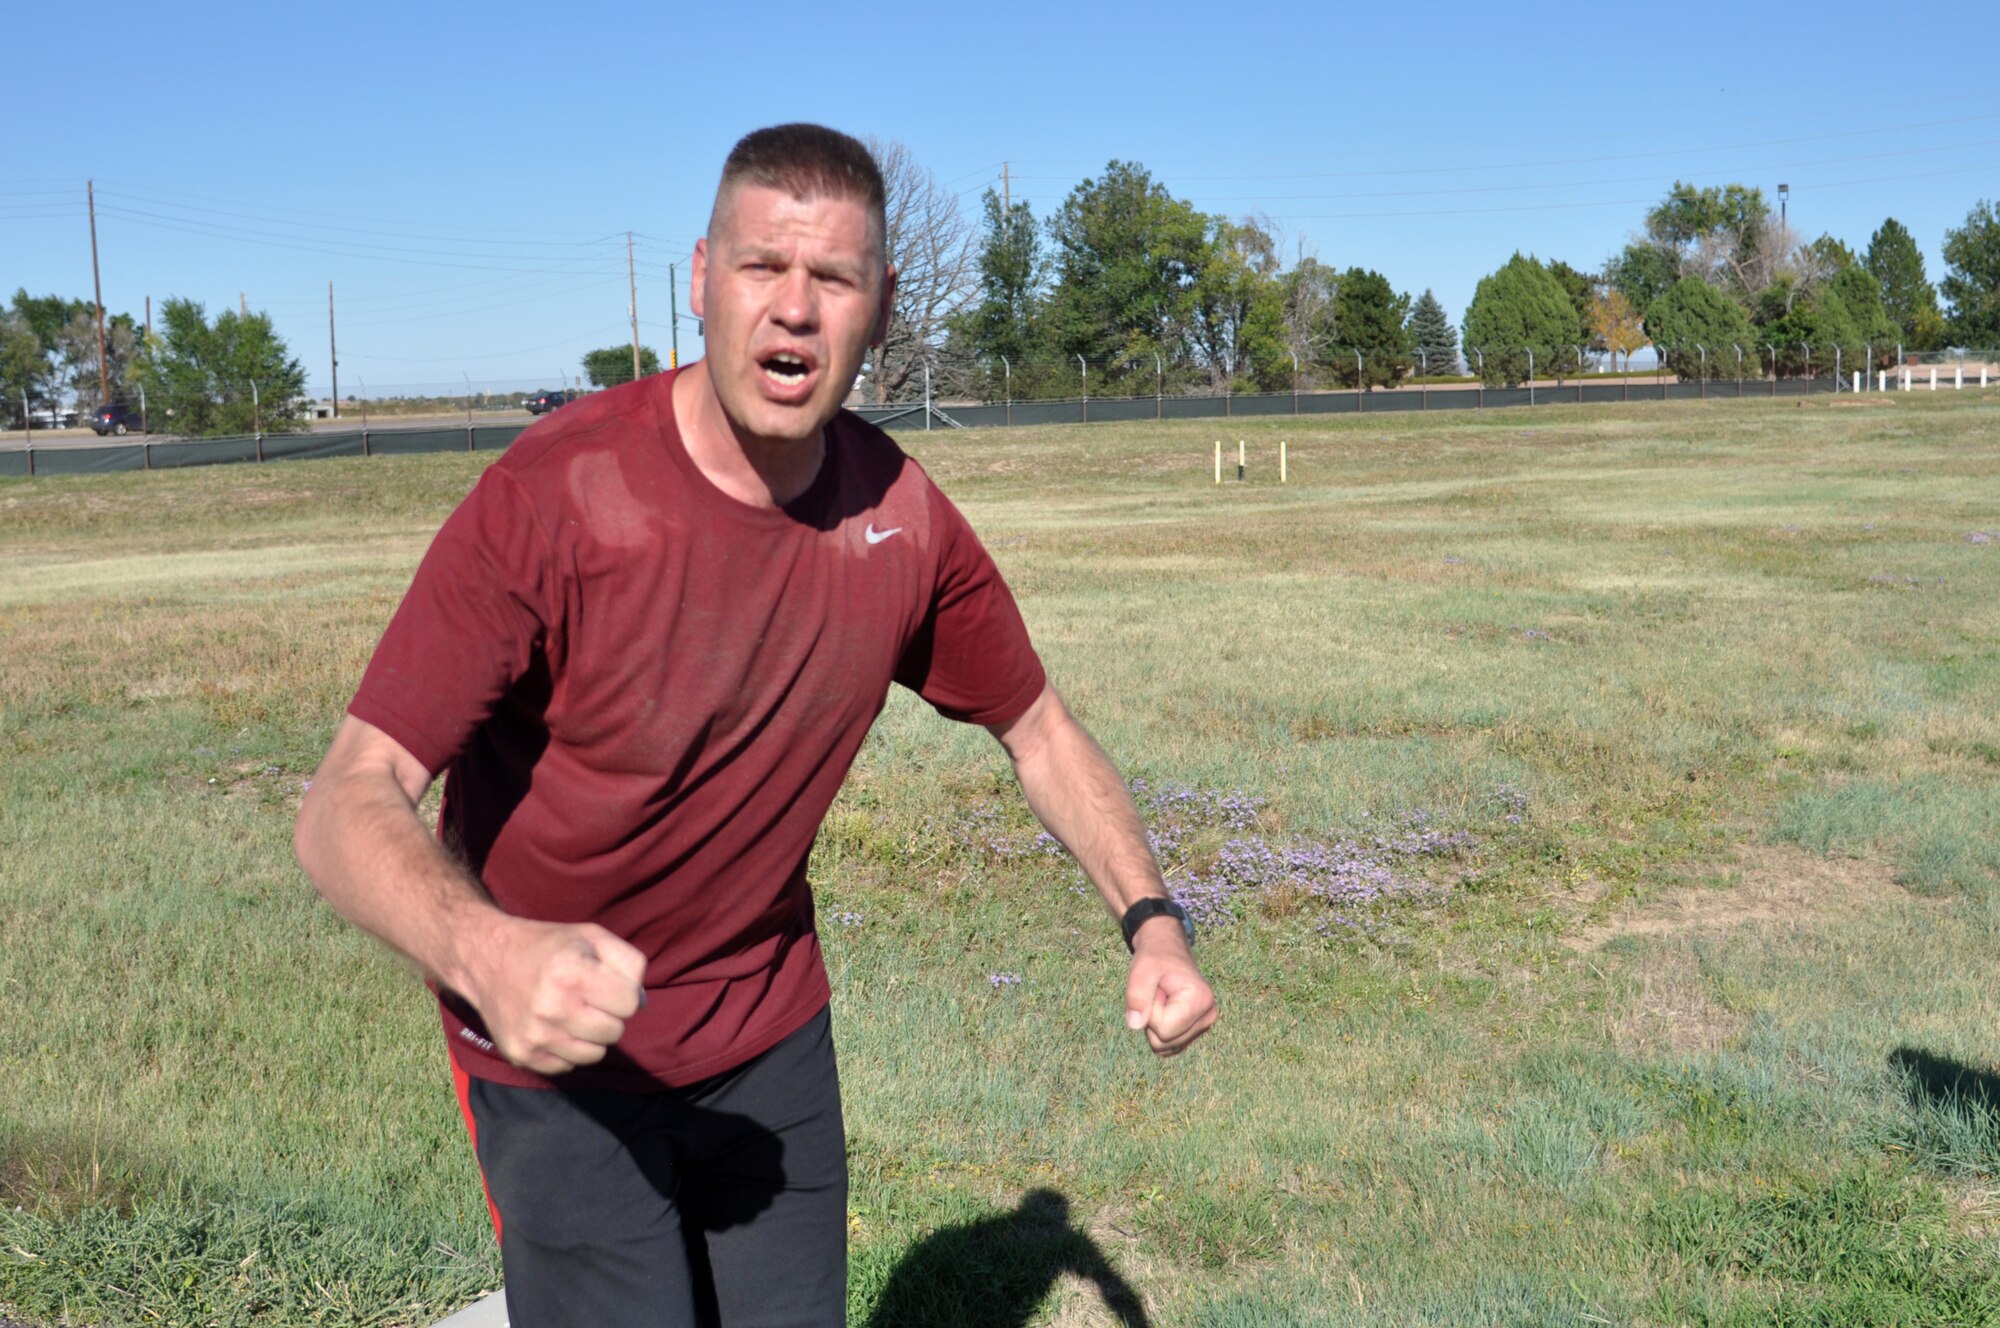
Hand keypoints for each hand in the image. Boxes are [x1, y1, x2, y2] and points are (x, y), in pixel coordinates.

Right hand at [461, 919, 646, 1075]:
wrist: (487, 960)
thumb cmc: (549, 946)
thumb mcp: (592, 936)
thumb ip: (629, 964)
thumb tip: (642, 1005)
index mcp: (572, 973)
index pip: (630, 1004)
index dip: (624, 993)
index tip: (605, 983)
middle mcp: (551, 1008)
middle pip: (615, 1032)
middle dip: (609, 1015)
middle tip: (588, 998)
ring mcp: (534, 1035)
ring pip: (594, 1055)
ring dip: (591, 1036)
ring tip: (572, 1012)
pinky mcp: (521, 1055)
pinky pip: (567, 1066)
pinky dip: (567, 1050)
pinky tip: (553, 1026)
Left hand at [1124, 923, 1216, 1056]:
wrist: (1166, 950)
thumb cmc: (1155, 957)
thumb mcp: (1141, 969)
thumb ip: (1137, 995)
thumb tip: (1135, 1026)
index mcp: (1201, 1000)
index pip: (1164, 1030)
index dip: (1150, 1011)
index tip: (1156, 989)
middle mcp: (1208, 1016)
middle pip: (1164, 1042)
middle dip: (1151, 1019)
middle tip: (1158, 993)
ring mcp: (1203, 1026)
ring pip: (1164, 1047)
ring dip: (1154, 1024)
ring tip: (1161, 1000)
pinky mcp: (1194, 1032)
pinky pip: (1167, 1046)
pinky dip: (1158, 1030)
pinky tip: (1164, 1009)